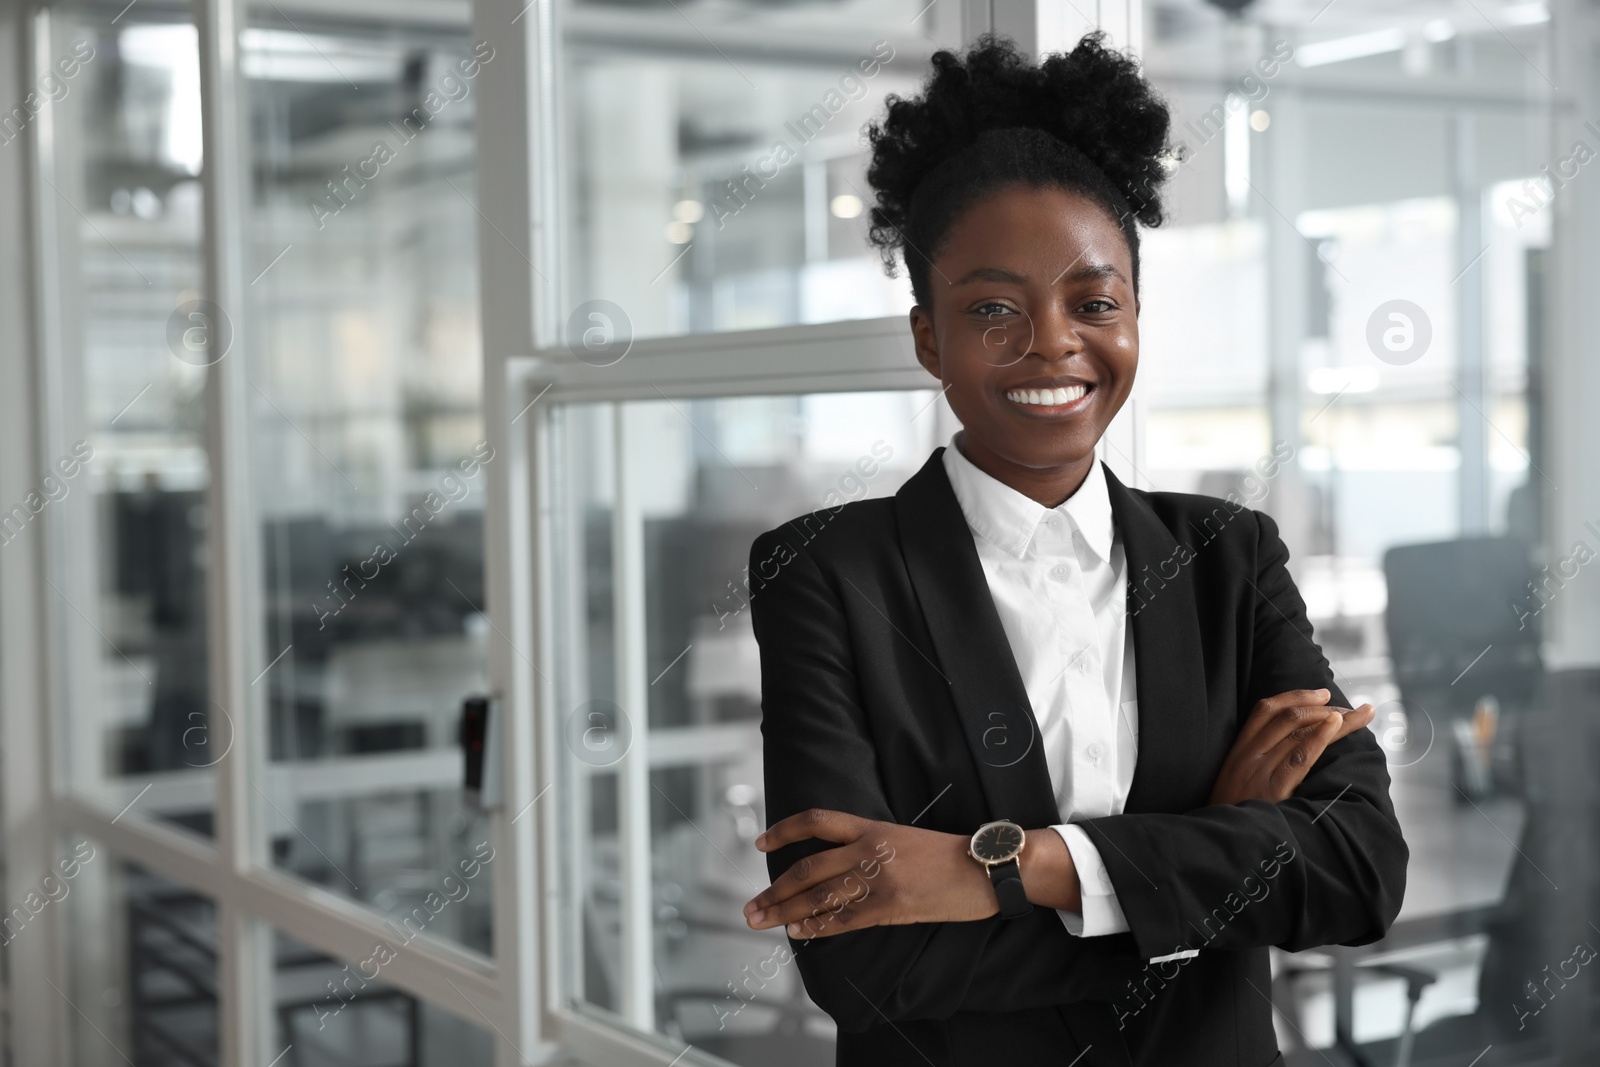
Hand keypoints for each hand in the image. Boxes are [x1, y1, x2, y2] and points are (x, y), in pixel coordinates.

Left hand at [741, 810, 997, 938]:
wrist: (984, 868)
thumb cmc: (948, 854)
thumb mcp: (903, 837)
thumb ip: (870, 845)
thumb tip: (837, 865)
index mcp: (872, 827)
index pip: (816, 821)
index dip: (783, 830)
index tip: (760, 841)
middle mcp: (868, 851)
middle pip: (807, 868)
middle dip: (774, 889)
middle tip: (751, 906)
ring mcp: (877, 880)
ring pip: (818, 896)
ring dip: (784, 911)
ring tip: (761, 921)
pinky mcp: (889, 907)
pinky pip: (843, 919)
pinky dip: (816, 927)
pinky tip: (798, 932)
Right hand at [1209, 689, 1373, 805]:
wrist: (1217, 842)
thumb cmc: (1233, 814)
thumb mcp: (1236, 781)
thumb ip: (1256, 761)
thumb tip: (1292, 745)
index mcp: (1238, 750)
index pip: (1264, 709)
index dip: (1296, 696)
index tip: (1322, 694)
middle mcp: (1248, 755)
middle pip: (1287, 716)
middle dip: (1323, 706)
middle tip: (1354, 708)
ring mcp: (1259, 771)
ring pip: (1297, 731)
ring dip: (1334, 718)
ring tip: (1360, 714)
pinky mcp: (1272, 790)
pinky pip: (1298, 757)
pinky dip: (1319, 738)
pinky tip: (1337, 725)